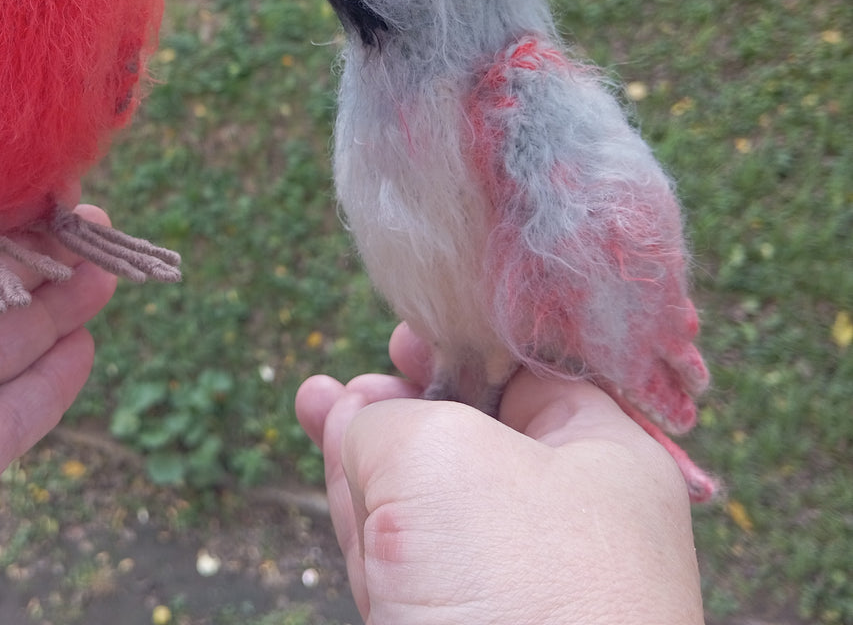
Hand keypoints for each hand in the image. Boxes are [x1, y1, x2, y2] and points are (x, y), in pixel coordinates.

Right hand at [297, 325, 703, 624]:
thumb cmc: (517, 586)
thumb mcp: (442, 457)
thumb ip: (386, 421)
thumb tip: (357, 424)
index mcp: (603, 458)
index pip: (534, 378)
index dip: (466, 347)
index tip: (410, 330)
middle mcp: (563, 519)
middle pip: (470, 434)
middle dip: (402, 402)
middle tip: (354, 381)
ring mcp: (507, 582)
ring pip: (424, 496)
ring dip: (368, 449)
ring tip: (320, 401)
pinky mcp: (455, 624)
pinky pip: (403, 554)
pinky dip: (362, 507)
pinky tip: (332, 458)